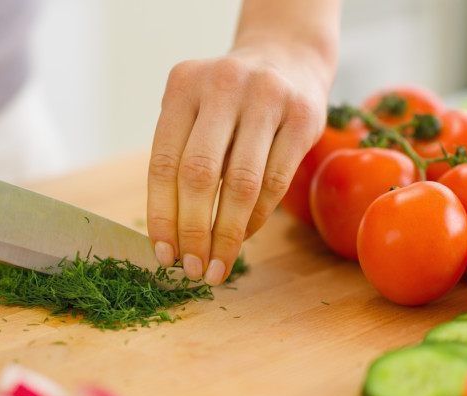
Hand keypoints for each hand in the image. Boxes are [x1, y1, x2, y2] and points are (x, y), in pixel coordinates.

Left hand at [147, 43, 333, 284]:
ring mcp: (267, 97)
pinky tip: (244, 236)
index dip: (162, 216)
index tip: (164, 255)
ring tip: (218, 265)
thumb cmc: (227, 101)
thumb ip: (179, 159)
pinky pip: (276, 181)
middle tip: (193, 269)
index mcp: (183, 86)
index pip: (164, 164)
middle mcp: (223, 86)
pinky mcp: (304, 115)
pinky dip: (256, 218)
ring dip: (228, 235)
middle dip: (194, 232)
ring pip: (242, 184)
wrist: (287, 56)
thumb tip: (171, 238)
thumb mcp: (193, 111)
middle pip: (200, 175)